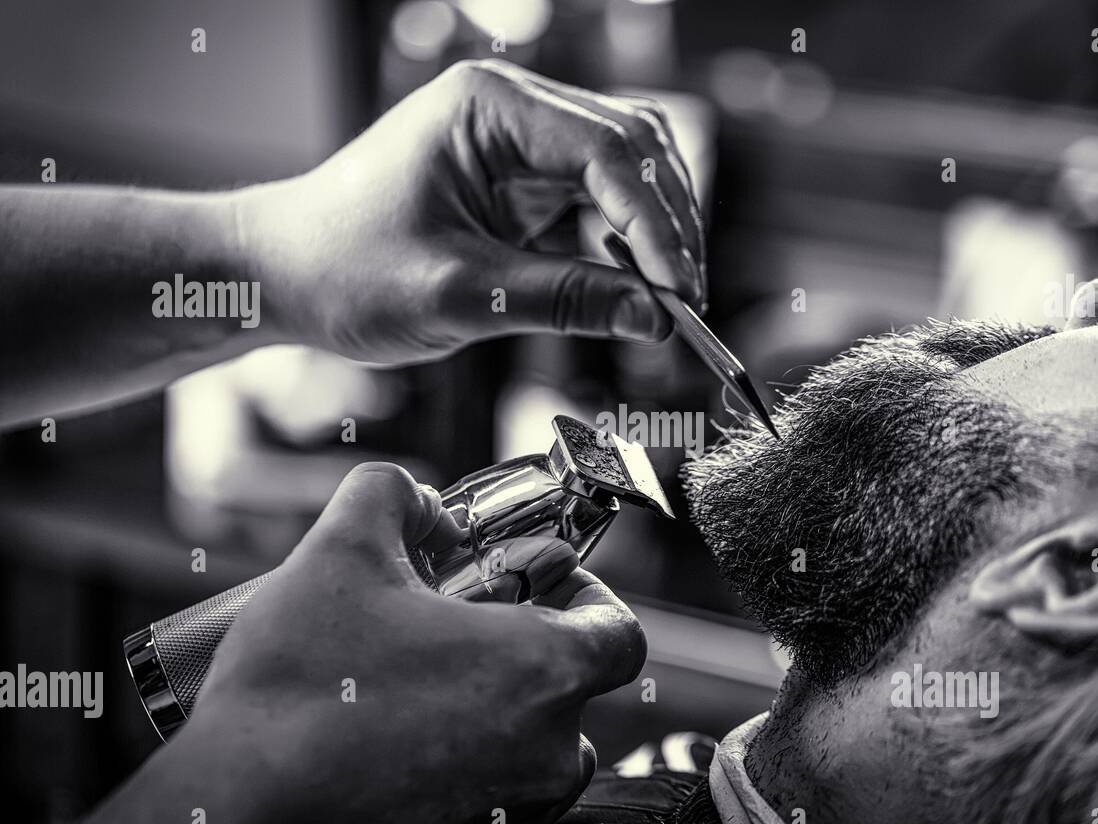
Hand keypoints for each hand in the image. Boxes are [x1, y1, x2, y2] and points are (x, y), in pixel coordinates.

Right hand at [44, 462, 644, 823]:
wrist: (234, 814)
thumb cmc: (297, 687)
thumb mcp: (339, 550)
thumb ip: (391, 494)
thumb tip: (415, 497)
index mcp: (543, 672)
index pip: (623, 634)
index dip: (590, 598)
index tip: (545, 587)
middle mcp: (547, 752)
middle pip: (577, 693)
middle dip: (529, 655)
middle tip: (463, 632)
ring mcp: (513, 816)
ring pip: (541, 755)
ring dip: (504, 718)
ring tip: (427, 690)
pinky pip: (500, 805)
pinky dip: (472, 773)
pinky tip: (404, 747)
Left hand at [237, 59, 705, 363]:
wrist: (283, 276)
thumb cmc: (344, 269)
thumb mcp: (458, 294)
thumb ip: (564, 301)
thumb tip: (654, 319)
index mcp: (489, 105)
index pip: (608, 152)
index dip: (656, 226)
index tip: (681, 292)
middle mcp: (513, 111)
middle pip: (633, 151)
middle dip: (668, 227)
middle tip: (688, 304)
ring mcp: (520, 146)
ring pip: (625, 178)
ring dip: (654, 238)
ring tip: (672, 306)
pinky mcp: (522, 187)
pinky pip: (596, 211)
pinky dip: (624, 253)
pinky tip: (636, 296)